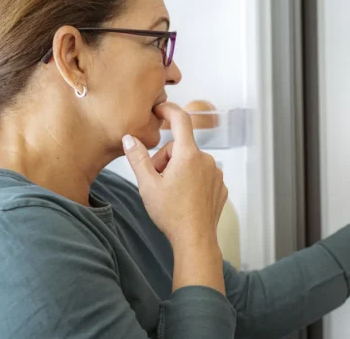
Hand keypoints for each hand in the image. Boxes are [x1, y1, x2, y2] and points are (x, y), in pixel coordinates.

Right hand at [122, 103, 226, 247]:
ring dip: (178, 171)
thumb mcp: (147, 184)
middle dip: (165, 159)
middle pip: (180, 147)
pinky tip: (184, 199)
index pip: (180, 120)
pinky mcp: (220, 186)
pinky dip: (191, 181)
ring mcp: (215, 173)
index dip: (168, 110)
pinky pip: (202, 175)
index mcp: (188, 155)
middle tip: (156, 181)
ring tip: (170, 193)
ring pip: (191, 162)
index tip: (159, 109)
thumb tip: (129, 138)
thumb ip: (137, 158)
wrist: (195, 239)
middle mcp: (206, 160)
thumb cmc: (171, 214)